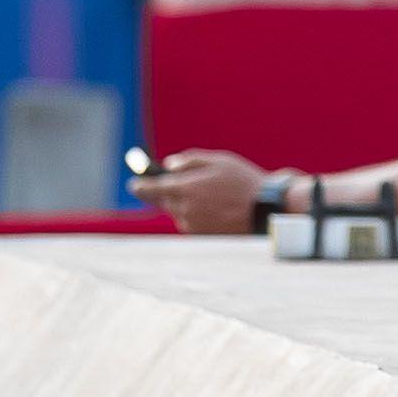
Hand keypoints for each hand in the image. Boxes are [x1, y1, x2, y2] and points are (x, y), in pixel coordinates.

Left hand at [129, 149, 268, 234]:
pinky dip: (196, 214)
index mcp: (185, 188)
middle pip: (165, 201)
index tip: (134, 184)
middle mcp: (184, 209)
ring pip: (178, 211)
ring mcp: (191, 225)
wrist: (263, 211)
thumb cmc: (243, 182)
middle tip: (182, 184)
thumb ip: (190, 161)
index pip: (152, 189)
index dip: (141, 186)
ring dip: (186, 203)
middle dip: (169, 192)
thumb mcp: (218, 161)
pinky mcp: (201, 235)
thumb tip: (168, 165)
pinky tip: (215, 207)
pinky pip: (190, 222)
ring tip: (210, 195)